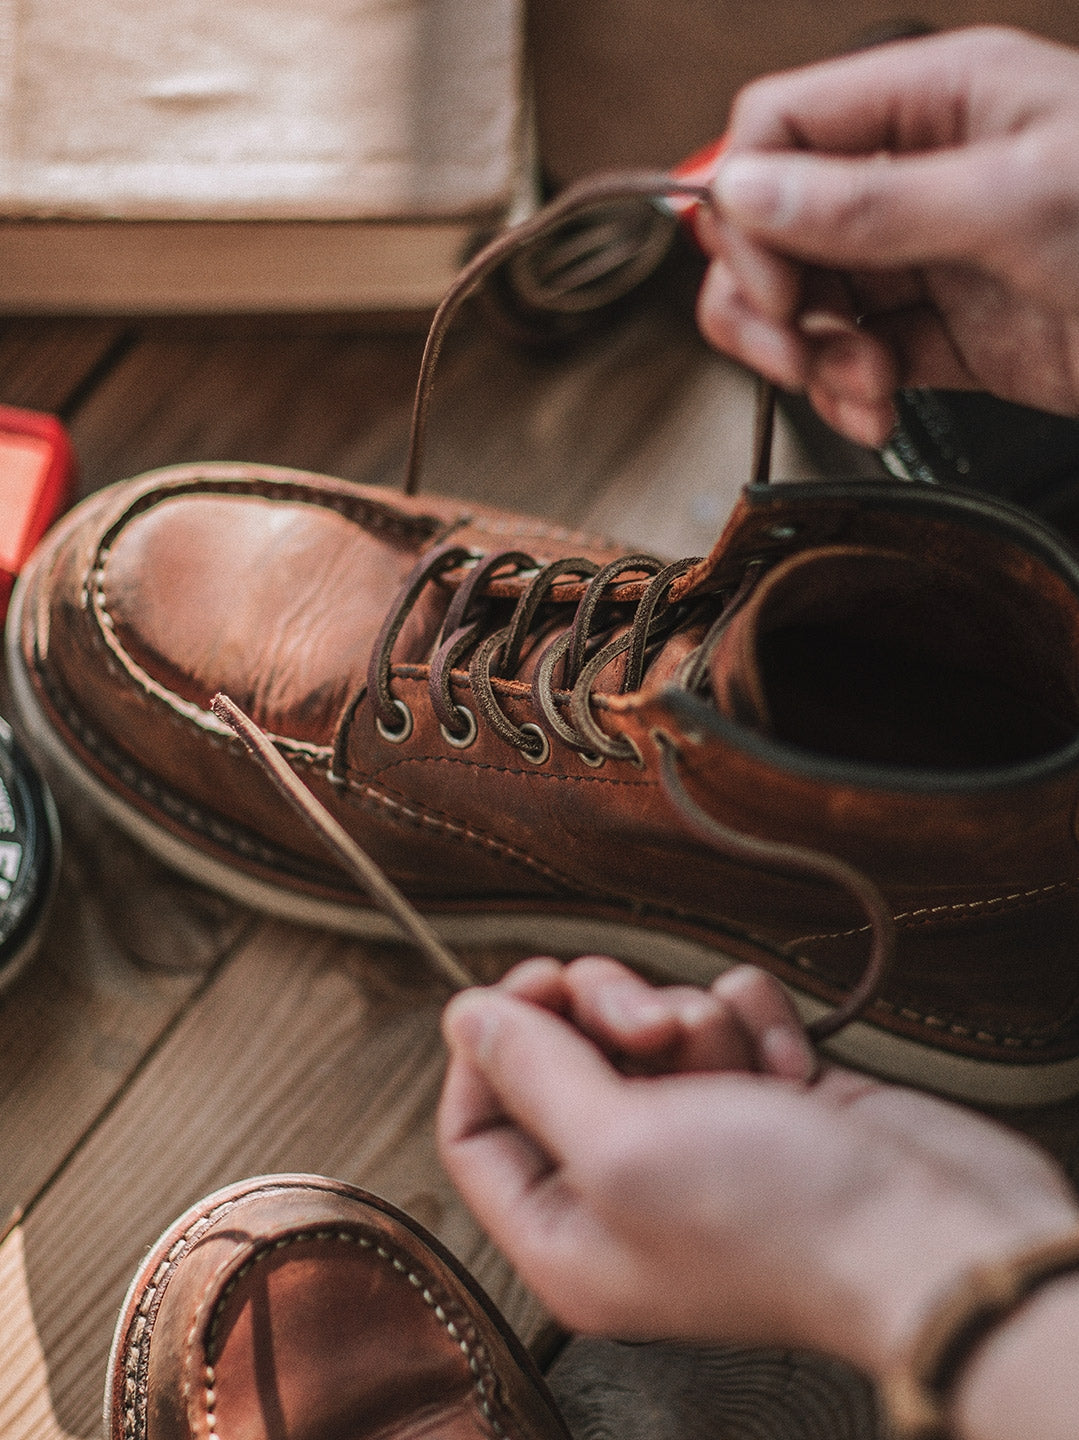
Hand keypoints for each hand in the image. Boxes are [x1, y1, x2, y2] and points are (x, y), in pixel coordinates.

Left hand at [437, 957, 1077, 1379]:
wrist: (935, 1232)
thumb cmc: (772, 1217)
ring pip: (646, 1022)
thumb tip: (464, 1014)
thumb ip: (531, 1074)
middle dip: (609, 1013)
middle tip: (655, 1025)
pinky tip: (788, 1066)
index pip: (473, 1124)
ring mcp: (697, 1137)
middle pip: (561, 1056)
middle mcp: (622, 1188)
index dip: (493, 1044)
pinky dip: (752, 1021)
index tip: (533, 985)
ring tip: (738, 1063)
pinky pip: (721, 1013)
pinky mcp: (761, 1094)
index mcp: (564, 1231)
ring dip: (692, 1020)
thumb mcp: (620, 1146)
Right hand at [694, 26, 1078, 445]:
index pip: (780, 127)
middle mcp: (915, 175)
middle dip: (767, 297)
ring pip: (802, 301)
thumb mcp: (1016, 204)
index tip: (772, 280)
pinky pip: (850, 359)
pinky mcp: (940, 335)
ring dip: (807, 360)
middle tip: (796, 347)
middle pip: (771, 223)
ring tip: (857, 390)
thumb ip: (869, 204)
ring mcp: (924, 259)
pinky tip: (877, 408)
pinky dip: (846, 395)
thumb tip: (746, 192)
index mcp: (936, 103)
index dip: (748, 204)